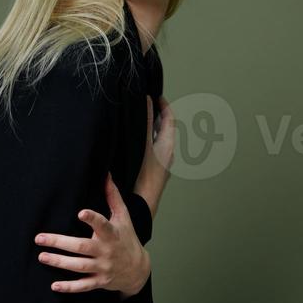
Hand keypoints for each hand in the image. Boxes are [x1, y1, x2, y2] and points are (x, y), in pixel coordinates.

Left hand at [34, 172, 150, 296]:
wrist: (138, 269)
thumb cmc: (127, 237)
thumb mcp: (124, 217)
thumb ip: (113, 197)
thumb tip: (106, 175)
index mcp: (112, 234)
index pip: (103, 225)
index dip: (93, 219)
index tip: (80, 213)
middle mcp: (107, 251)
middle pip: (82, 247)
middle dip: (60, 243)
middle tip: (40, 238)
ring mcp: (103, 268)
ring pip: (79, 267)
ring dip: (59, 262)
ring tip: (42, 256)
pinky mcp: (99, 282)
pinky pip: (83, 286)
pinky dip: (69, 287)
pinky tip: (54, 285)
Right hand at [134, 94, 174, 219]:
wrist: (141, 206)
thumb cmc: (144, 177)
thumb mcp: (143, 144)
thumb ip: (145, 122)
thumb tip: (147, 101)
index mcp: (168, 146)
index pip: (170, 120)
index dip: (164, 106)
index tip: (157, 96)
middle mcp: (167, 155)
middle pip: (164, 130)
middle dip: (156, 116)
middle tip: (145, 106)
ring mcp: (160, 165)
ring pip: (157, 142)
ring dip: (149, 130)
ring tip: (137, 121)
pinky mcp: (152, 173)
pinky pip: (151, 152)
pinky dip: (145, 143)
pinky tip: (132, 145)